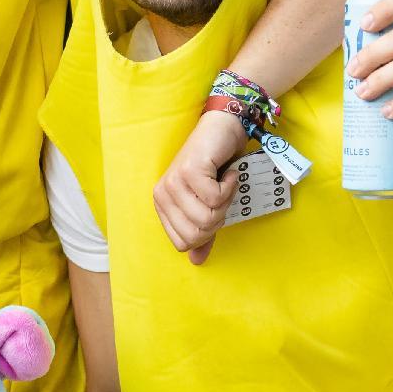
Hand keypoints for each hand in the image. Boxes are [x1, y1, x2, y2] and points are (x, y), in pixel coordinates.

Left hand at [152, 108, 247, 263]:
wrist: (222, 130)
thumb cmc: (216, 167)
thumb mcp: (208, 204)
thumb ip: (203, 232)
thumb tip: (197, 261)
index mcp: (162, 206)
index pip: (183, 243)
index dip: (207, 232)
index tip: (214, 209)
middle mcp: (163, 194)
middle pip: (196, 233)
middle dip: (219, 218)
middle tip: (221, 195)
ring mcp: (174, 182)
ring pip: (207, 217)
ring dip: (226, 201)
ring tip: (223, 182)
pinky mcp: (190, 171)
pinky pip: (215, 198)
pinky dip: (229, 186)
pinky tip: (226, 172)